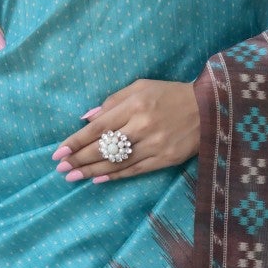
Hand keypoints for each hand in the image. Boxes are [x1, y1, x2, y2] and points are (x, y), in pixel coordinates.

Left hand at [53, 80, 199, 182]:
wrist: (209, 108)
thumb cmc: (170, 94)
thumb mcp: (141, 87)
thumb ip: (113, 101)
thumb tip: (86, 118)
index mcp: (134, 105)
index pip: (97, 128)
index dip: (75, 142)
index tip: (58, 153)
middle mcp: (142, 127)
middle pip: (103, 148)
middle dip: (79, 159)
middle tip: (61, 169)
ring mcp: (154, 145)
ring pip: (116, 163)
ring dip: (91, 171)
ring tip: (73, 177)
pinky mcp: (165, 159)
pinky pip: (134, 171)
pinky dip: (114, 176)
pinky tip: (97, 179)